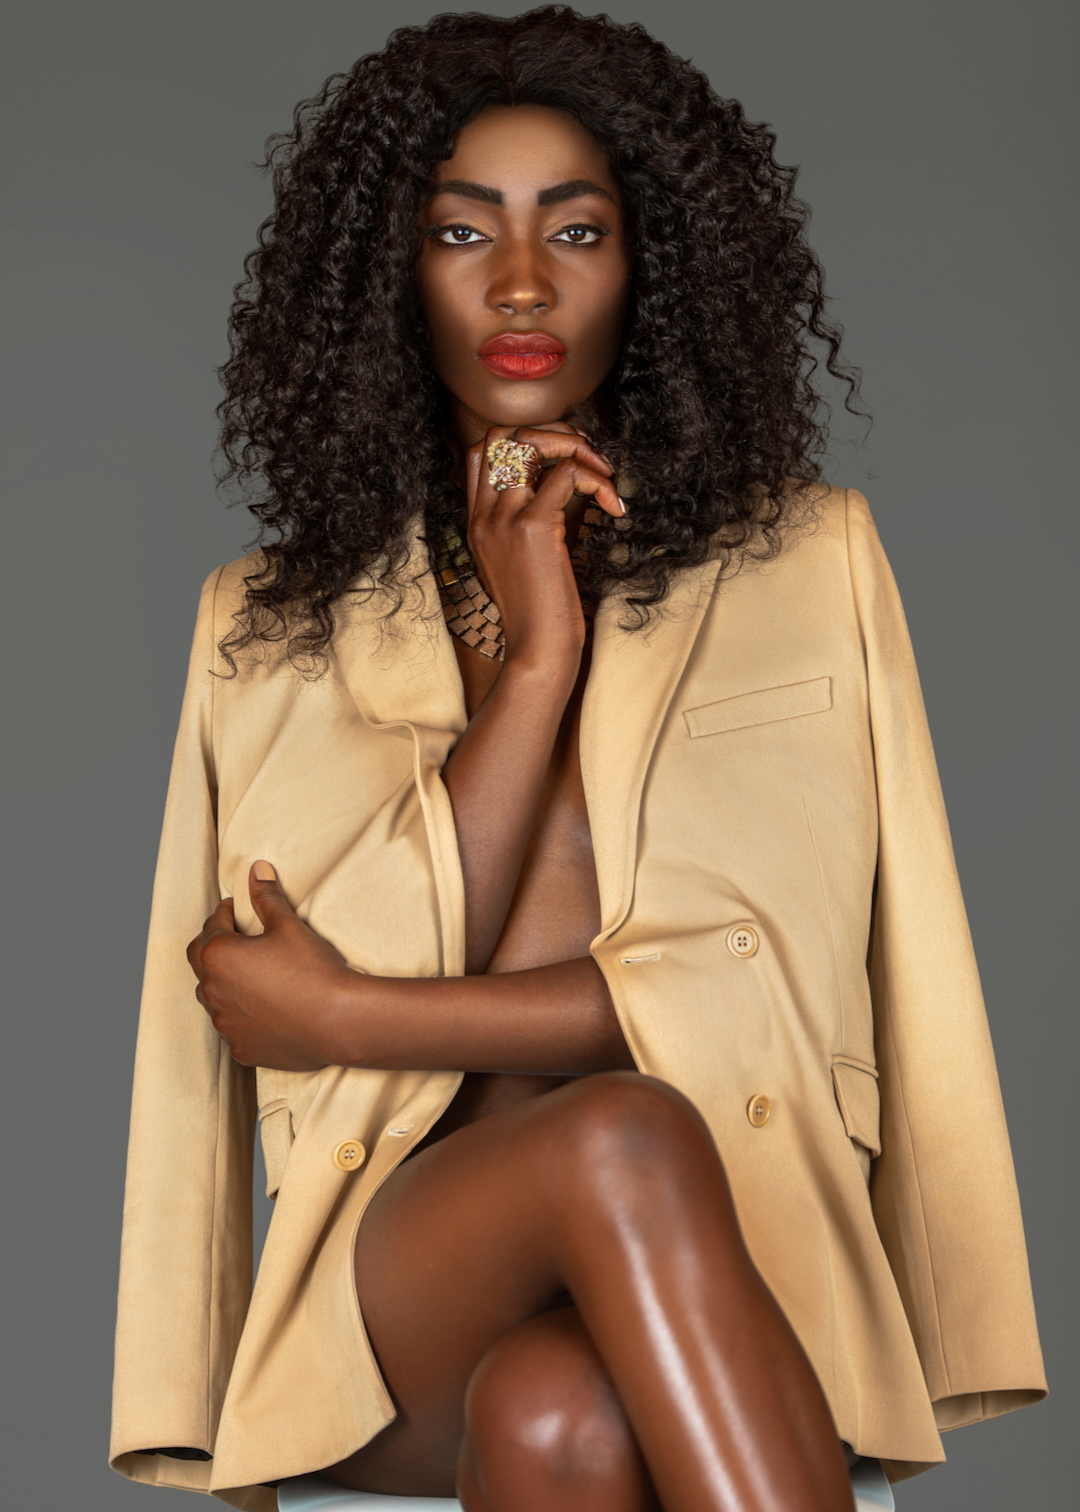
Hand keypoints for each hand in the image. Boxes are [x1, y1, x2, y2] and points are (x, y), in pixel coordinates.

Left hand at [187, 862, 351, 1069]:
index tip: (235, 910)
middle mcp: (213, 991)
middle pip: (201, 962)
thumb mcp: (288, 925)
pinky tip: (263, 1009)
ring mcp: (225, 1024)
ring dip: (225, 983)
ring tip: (250, 975)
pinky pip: (232, 1027)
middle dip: (214, 947)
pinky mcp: (241, 1048)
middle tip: (236, 938)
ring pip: (214, 998)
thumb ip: (266, 897)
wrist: (337, 1020)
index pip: (211, 927)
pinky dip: (240, 1015)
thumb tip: (257, 869)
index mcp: (218, 956)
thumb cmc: (312, 970)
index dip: (224, 914)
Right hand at [463, 422, 623, 674]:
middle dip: (549, 431)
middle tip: (586, 455)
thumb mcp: (524, 562)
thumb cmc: (539, 615)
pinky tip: (613, 505)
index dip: (524, 438)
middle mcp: (484, 515)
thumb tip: (566, 484)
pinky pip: (567, 474)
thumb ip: (531, 522)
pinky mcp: (534, 527)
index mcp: (477, 522)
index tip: (562, 457)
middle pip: (502, 435)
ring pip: (531, 443)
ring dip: (575, 446)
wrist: (537, 651)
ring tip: (603, 472)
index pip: (482, 451)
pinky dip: (597, 479)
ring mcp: (505, 518)